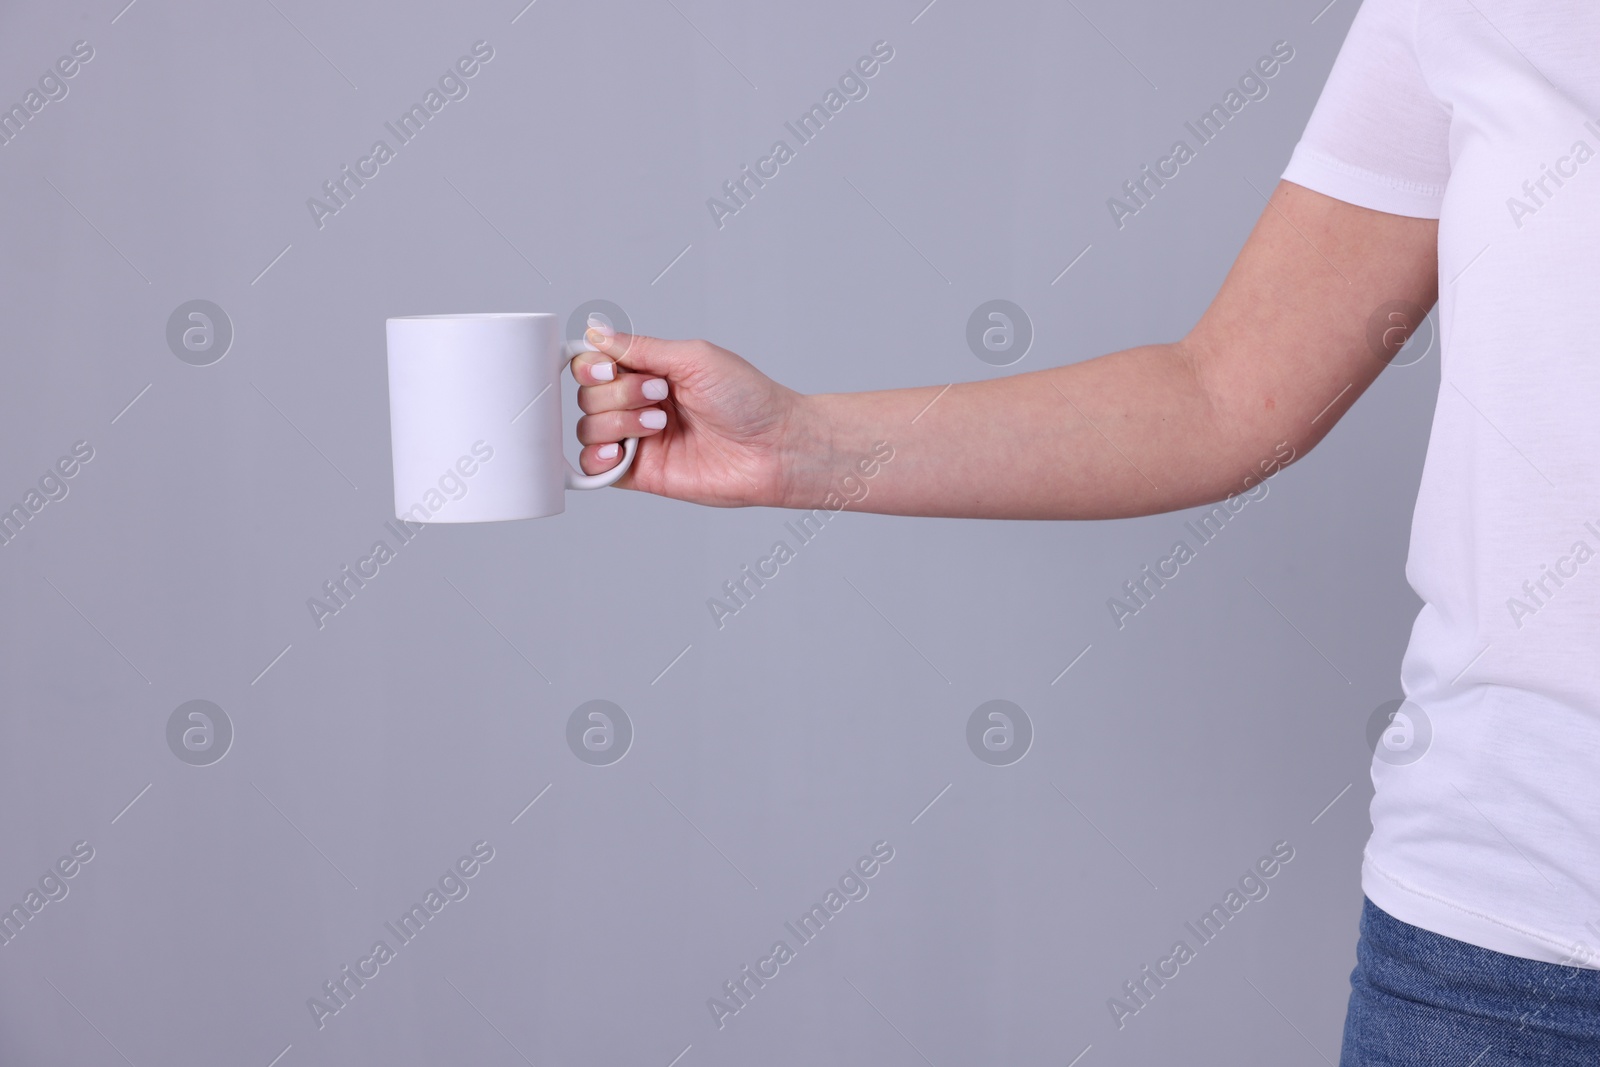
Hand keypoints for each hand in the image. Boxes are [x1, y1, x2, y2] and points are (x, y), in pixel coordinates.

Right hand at [570, 327, 813, 507]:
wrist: (776, 446)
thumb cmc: (749, 399)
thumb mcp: (694, 358)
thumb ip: (641, 348)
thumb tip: (596, 334)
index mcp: (651, 371)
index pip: (594, 364)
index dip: (592, 366)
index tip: (611, 368)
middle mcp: (640, 404)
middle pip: (588, 395)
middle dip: (618, 392)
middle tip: (660, 395)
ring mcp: (640, 439)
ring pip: (588, 428)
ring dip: (617, 421)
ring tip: (659, 423)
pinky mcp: (642, 473)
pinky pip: (595, 470)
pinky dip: (597, 459)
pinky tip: (621, 451)